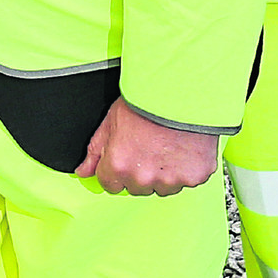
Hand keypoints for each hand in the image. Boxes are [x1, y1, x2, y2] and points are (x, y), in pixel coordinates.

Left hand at [73, 102, 218, 194]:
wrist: (180, 90)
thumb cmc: (145, 100)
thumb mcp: (111, 121)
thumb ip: (95, 151)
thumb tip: (83, 171)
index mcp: (118, 166)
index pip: (110, 185)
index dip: (116, 169)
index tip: (126, 156)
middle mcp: (143, 178)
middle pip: (136, 188)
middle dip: (139, 172)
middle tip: (147, 146)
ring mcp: (170, 180)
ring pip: (163, 187)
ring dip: (163, 173)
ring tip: (166, 145)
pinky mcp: (194, 176)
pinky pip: (187, 180)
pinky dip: (186, 168)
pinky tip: (183, 147)